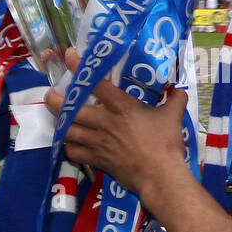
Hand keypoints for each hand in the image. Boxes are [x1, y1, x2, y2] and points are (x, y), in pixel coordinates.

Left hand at [42, 48, 190, 200]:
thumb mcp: (173, 116)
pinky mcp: (97, 160)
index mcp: (121, 106)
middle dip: (55, 100)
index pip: (96, 83)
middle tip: (52, 93)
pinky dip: (70, 147)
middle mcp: (104, 122)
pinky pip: (74, 152)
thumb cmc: (166, 143)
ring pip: (68, 130)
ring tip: (57, 116)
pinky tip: (72, 143)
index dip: (81, 67)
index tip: (70, 55)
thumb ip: (175, 99)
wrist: (160, 176)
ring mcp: (98, 142)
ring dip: (60, 122)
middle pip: (70, 108)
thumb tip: (179, 90)